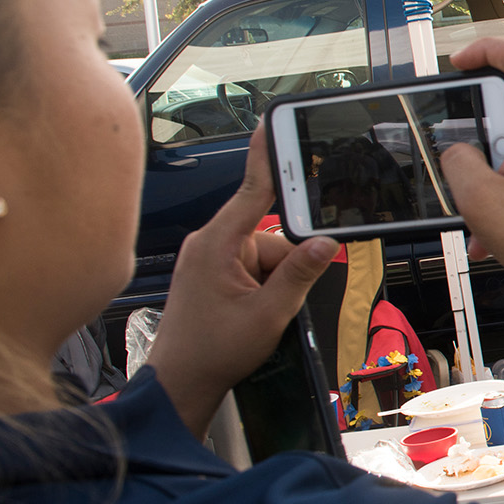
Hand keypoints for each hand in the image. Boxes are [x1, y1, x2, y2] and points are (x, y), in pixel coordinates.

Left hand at [147, 124, 338, 436]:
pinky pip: (252, 266)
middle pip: (269, 234)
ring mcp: (209, 258)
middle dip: (286, 264)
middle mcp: (209, 244)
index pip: (252, 190)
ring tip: (260, 315)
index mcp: (217, 244)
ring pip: (265, 254)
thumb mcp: (268, 314)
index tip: (274, 122)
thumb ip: (299, 274)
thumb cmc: (213, 350)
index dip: (268, 155)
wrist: (180, 382)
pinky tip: (255, 312)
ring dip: (275, 282)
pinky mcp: (211, 273)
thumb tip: (324, 243)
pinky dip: (264, 287)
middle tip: (277, 300)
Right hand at [437, 38, 503, 289]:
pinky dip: (501, 194)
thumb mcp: (477, 197)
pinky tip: (490, 233)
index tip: (461, 63)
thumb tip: (457, 151)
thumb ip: (457, 159)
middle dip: (477, 134)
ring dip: (486, 175)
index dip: (487, 49)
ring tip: (481, 213)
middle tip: (470, 166)